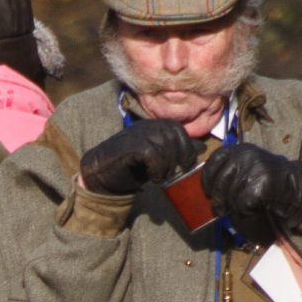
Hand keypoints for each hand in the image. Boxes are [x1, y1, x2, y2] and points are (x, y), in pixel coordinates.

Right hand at [77, 120, 194, 195]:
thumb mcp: (157, 155)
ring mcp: (139, 133)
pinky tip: (152, 177)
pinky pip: (154, 156)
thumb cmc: (130, 164)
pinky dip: (157, 170)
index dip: (186, 150)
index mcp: (155, 124)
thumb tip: (201, 148)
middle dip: (178, 159)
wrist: (100, 171)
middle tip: (169, 174)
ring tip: (160, 176)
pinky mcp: (132, 146)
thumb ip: (176, 149)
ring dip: (167, 167)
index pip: (180, 132)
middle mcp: (148, 125)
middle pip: (176, 138)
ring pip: (166, 147)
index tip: (182, 166)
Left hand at [199, 140, 301, 241]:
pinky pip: (242, 204)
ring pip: (230, 195)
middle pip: (219, 182)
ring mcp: (254, 168)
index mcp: (239, 149)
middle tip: (222, 209)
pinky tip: (255, 208)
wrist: (295, 187)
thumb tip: (206, 190)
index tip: (209, 192)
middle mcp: (246, 155)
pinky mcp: (262, 184)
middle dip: (218, 199)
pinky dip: (245, 212)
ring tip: (243, 207)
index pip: (213, 161)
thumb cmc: (267, 181)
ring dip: (233, 207)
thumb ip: (228, 172)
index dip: (207, 180)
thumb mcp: (246, 168)